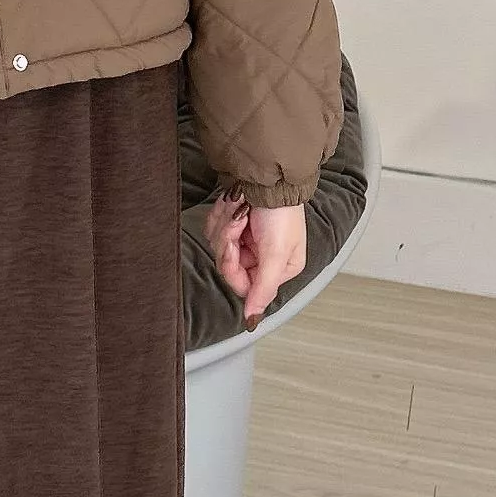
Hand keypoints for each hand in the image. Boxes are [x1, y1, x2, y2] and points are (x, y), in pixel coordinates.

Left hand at [203, 194, 306, 324]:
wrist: (270, 176)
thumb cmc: (280, 213)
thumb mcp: (277, 254)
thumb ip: (264, 288)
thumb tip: (253, 320)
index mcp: (278, 270)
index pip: (243, 285)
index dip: (232, 266)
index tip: (233, 245)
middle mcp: (262, 258)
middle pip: (228, 266)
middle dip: (230, 239)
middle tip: (240, 220)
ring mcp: (246, 240)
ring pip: (218, 245)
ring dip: (227, 223)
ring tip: (241, 208)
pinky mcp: (233, 224)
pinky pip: (214, 227)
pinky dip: (221, 213)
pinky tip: (234, 203)